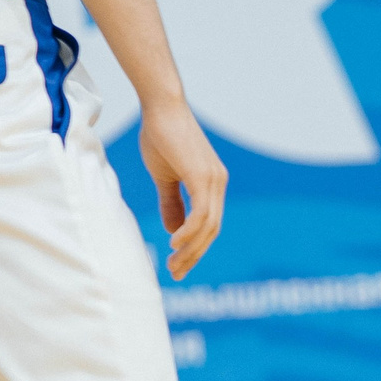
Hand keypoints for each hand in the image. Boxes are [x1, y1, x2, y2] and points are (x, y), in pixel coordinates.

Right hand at [138, 100, 227, 278]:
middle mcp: (218, 184)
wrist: (161, 108)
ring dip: (191, 248)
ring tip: (173, 263)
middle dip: (194, 255)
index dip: (196, 247)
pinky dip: (190, 231)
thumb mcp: (165, 177)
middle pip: (212, 231)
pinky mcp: (204, 176)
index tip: (179, 265)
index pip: (209, 225)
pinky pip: (201, 213)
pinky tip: (175, 242)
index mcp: (212, 185)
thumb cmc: (161, 137)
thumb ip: (172, 203)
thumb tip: (173, 230)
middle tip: (176, 273)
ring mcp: (214, 180)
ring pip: (208, 226)